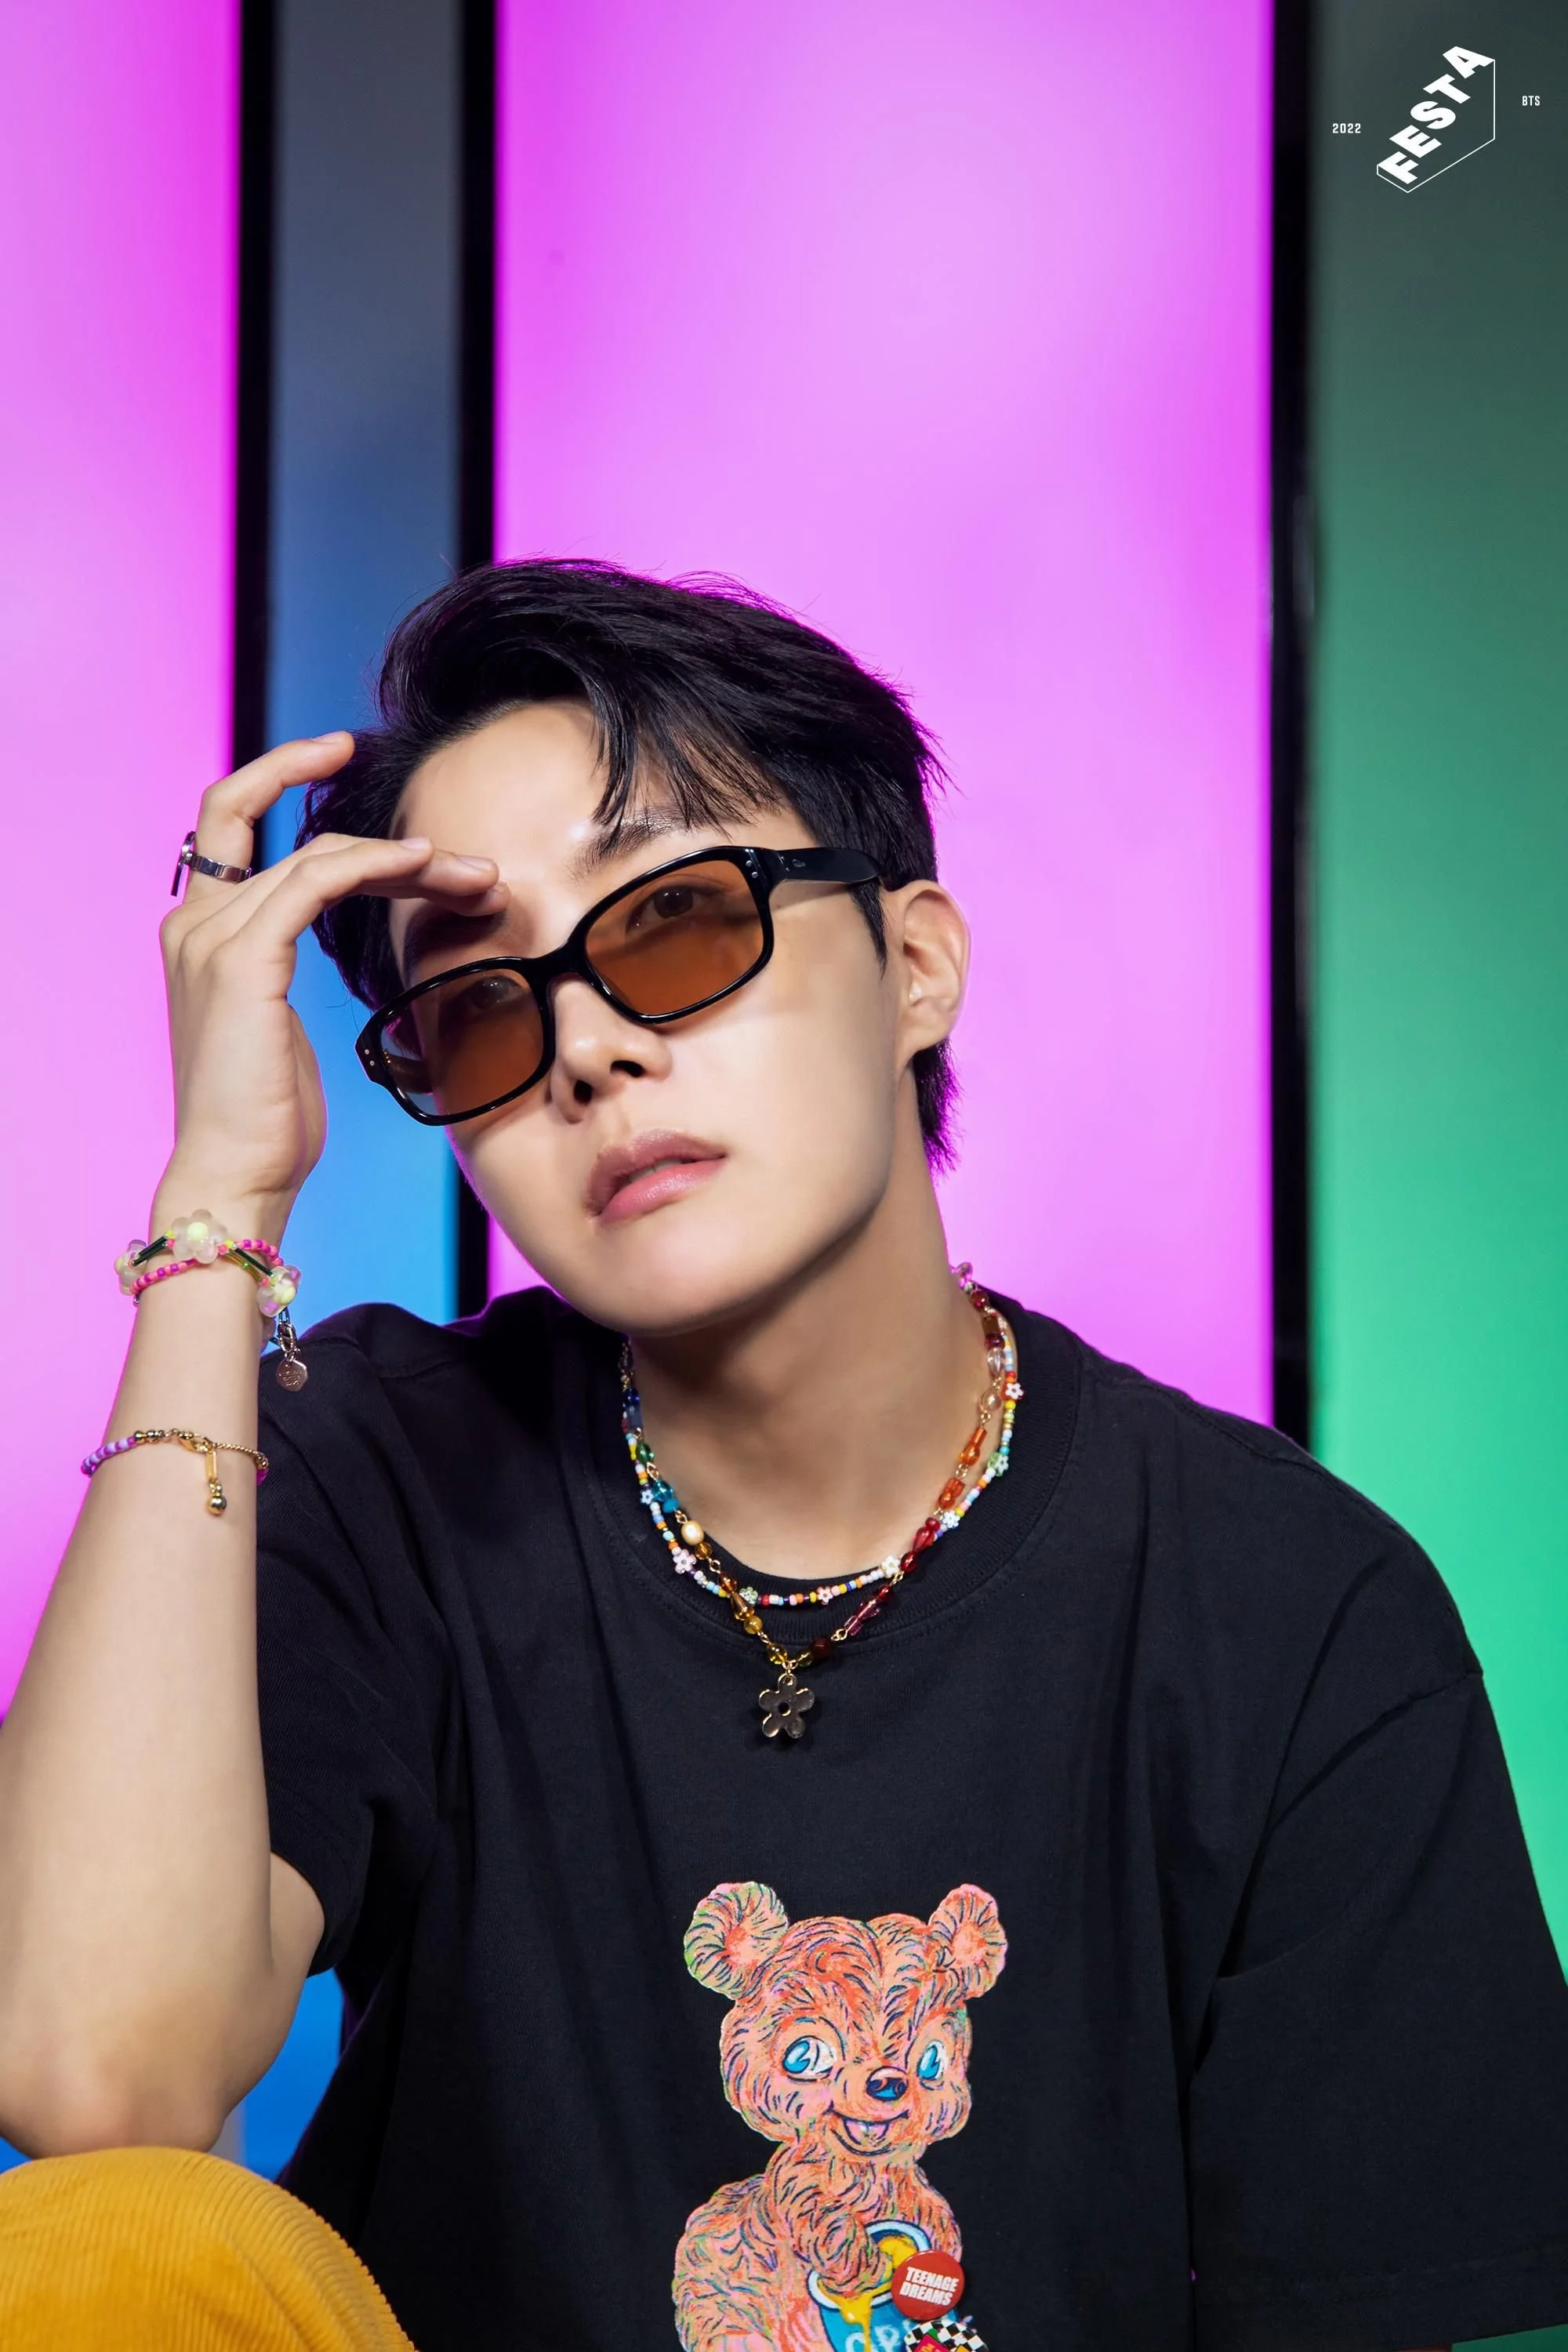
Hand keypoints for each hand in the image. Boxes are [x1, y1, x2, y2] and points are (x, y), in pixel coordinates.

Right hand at [153, 734, 506, 1238]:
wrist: (236, 1176)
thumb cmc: (269, 1121)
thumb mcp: (285, 1031)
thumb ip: (291, 972)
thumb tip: (351, 947)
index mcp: (199, 935)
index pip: (230, 820)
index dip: (280, 774)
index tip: (342, 753)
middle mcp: (193, 923)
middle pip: (295, 837)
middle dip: (384, 836)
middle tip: (463, 858)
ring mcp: (209, 938)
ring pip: (317, 855)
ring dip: (406, 860)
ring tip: (475, 877)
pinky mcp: (240, 960)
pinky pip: (313, 881)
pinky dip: (373, 865)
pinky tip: (424, 866)